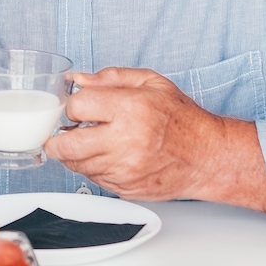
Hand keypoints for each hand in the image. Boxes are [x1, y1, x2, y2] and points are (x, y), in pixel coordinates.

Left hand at [44, 67, 265, 212]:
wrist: (208, 158)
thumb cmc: (182, 120)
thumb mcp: (152, 83)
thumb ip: (112, 77)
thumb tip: (79, 79)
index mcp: (131, 110)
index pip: (77, 106)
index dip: (73, 105)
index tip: (79, 107)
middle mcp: (126, 141)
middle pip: (68, 144)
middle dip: (57, 138)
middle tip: (59, 133)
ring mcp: (125, 169)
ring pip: (77, 165)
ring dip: (73, 154)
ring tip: (84, 142)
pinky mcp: (125, 187)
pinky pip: (93, 179)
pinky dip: (91, 168)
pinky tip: (104, 156)